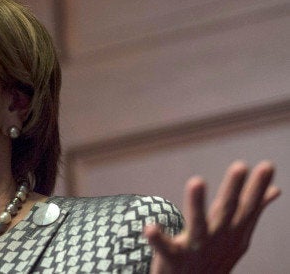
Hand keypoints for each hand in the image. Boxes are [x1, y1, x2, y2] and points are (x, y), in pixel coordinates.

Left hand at [145, 160, 280, 273]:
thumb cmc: (215, 256)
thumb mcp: (238, 235)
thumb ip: (252, 211)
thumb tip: (275, 190)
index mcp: (232, 231)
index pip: (247, 206)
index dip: (257, 187)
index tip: (268, 165)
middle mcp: (218, 239)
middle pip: (227, 211)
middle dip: (233, 189)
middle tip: (240, 165)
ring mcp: (197, 249)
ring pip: (198, 226)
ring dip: (197, 205)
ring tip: (196, 181)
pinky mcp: (174, 259)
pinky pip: (165, 248)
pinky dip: (158, 239)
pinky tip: (149, 228)